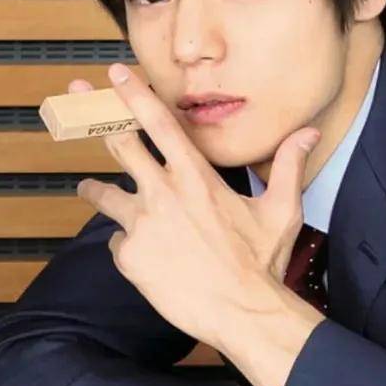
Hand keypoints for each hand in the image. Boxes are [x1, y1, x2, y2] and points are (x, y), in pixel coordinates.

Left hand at [70, 64, 321, 348]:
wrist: (241, 311)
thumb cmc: (262, 260)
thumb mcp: (282, 208)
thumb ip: (289, 165)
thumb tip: (308, 132)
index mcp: (196, 176)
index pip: (159, 124)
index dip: (134, 94)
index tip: (115, 74)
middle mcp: (163, 194)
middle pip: (119, 145)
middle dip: (94, 115)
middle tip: (77, 99)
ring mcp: (142, 226)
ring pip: (106, 196)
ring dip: (96, 189)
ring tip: (88, 187)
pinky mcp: (130, 258)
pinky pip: (118, 241)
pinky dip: (126, 240)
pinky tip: (138, 249)